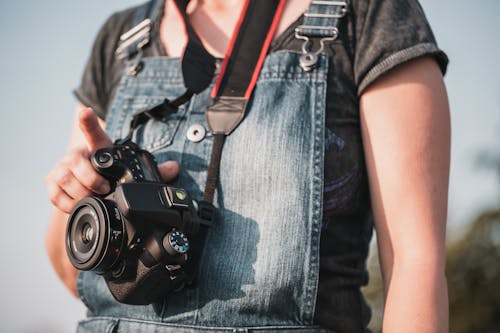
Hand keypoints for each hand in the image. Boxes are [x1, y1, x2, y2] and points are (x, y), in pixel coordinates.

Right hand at [45, 108, 179, 212]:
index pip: (92, 132)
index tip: (86, 112)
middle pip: (75, 161)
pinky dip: (67, 202)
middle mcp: (76, 155)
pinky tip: (78, 204)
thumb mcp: (129, 170)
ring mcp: (62, 168)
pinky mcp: (52, 183)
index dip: (88, 122)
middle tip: (103, 189)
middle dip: (90, 179)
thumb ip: (153, 170)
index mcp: (97, 149)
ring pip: (64, 178)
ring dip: (80, 191)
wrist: (88, 188)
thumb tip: (174, 168)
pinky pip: (54, 193)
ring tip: (93, 198)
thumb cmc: (109, 175)